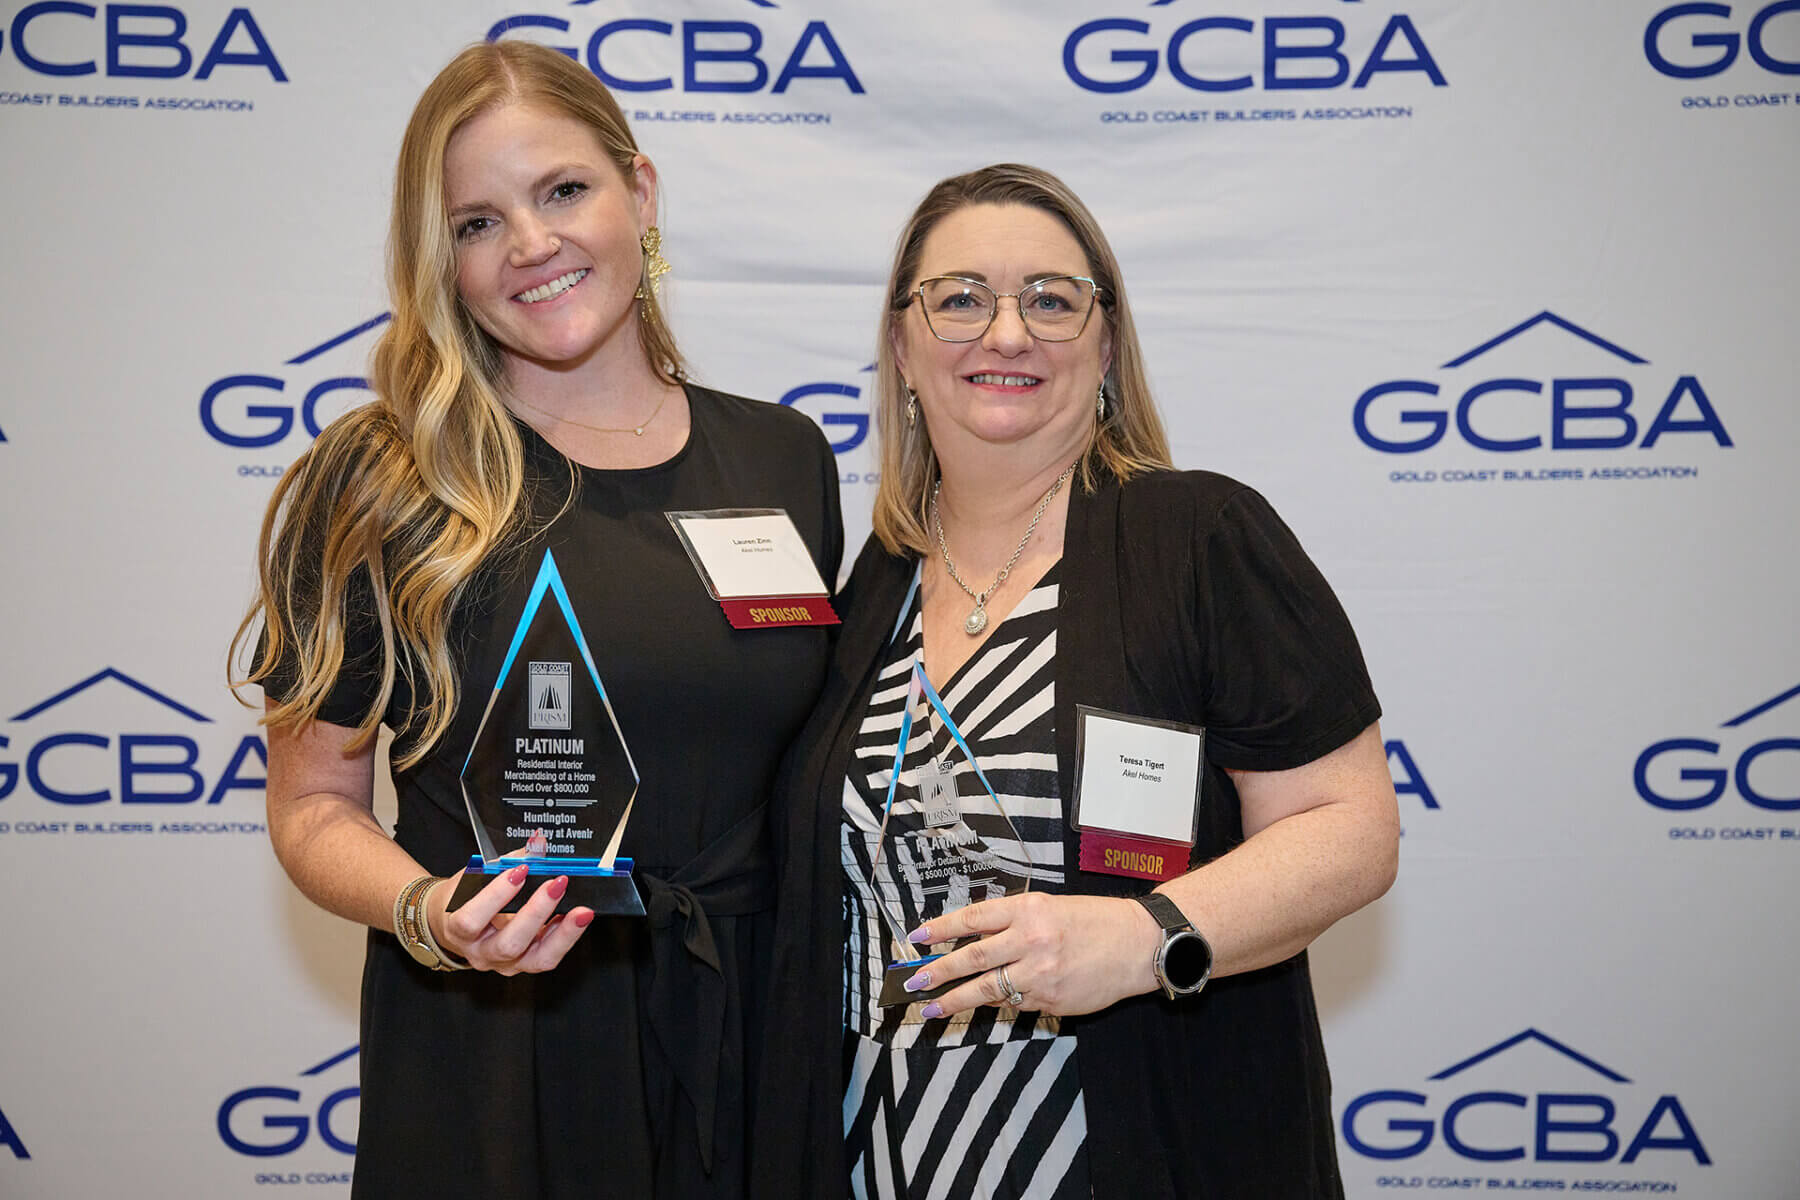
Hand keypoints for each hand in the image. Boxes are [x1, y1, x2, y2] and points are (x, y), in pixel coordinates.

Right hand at [429, 865, 593, 975]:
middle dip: (537, 912)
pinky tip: (578, 918)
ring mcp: (505, 963)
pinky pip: (550, 957)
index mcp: (458, 930)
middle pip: (510, 943)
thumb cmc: (463, 897)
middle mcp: (482, 953)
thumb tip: (537, 844)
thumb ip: (505, 861)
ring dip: (563, 932)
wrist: (455, 923)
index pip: (472, 920)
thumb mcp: (474, 876)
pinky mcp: (526, 965)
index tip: (520, 871)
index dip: (496, 896)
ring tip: (581, 911)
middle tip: (557, 884)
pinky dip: (567, 937)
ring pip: (538, 959)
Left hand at [900, 892, 1161, 1018]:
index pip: (973, 918)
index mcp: (1028, 908)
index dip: (941, 929)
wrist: (1139, 945)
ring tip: (932, 1008)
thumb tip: (973, 944)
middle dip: (938, 972)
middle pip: (972, 957)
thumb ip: (1013, 923)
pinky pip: (1015, 1003)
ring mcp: (1040, 972)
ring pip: (987, 989)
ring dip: (956, 1000)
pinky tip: (985, 1006)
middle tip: (913, 983)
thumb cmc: (1095, 922)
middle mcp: (1031, 938)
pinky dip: (999, 1004)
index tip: (916, 939)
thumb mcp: (1051, 908)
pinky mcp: (1050, 998)